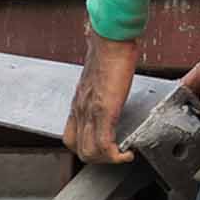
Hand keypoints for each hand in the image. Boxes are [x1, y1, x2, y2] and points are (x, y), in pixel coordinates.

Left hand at [63, 31, 138, 163]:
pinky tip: (128, 152)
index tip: (104, 148)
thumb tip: (111, 95)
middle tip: (115, 155)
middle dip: (98, 159)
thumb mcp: (100, 79)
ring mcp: (90, 111)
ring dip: (107, 160)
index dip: (86, 148)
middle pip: (78, 150)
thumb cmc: (109, 52)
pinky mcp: (104, 110)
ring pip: (89, 153)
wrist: (111, 39)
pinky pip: (104, 145)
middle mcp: (80, 110)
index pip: (71, 138)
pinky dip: (116, 156)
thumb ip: (101, 91)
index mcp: (79, 103)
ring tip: (122, 155)